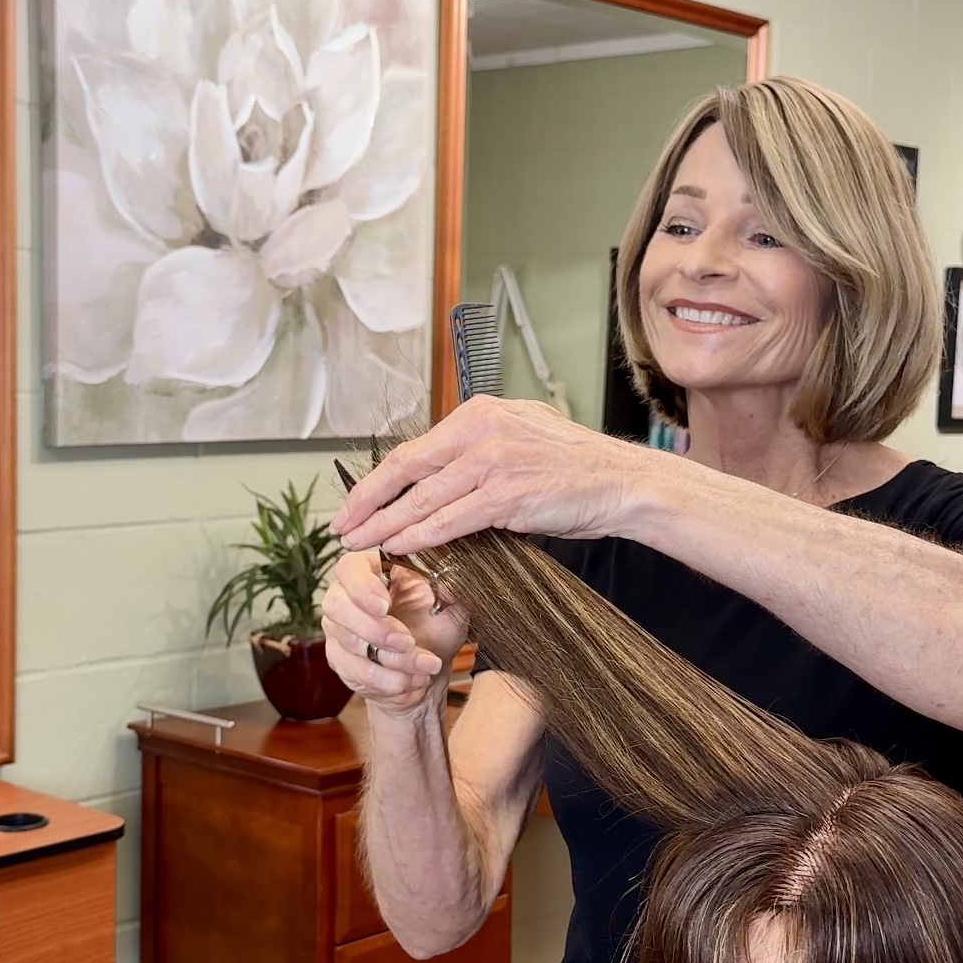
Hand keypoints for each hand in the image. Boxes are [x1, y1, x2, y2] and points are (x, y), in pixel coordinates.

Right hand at [321, 551, 468, 717]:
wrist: (428, 669)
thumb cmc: (436, 627)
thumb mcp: (451, 607)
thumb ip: (449, 591)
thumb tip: (448, 583)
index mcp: (373, 570)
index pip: (349, 568)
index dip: (362, 587)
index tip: (385, 606)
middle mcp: (347, 596)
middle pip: (337, 605)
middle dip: (375, 629)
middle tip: (407, 642)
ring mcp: (338, 629)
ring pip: (351, 643)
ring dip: (392, 660)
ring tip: (425, 666)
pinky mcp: (340, 659)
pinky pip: (356, 672)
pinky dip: (389, 680)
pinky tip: (413, 680)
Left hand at [331, 396, 660, 554]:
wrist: (621, 482)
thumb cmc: (573, 467)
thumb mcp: (519, 436)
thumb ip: (478, 448)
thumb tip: (439, 471)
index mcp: (478, 414)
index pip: (413, 451)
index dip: (377, 481)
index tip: (353, 504)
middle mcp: (480, 430)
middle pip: (406, 471)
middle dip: (367, 503)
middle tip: (341, 528)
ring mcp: (493, 461)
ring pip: (423, 499)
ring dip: (385, 526)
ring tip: (360, 545)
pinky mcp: (507, 494)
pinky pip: (451, 519)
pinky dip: (420, 536)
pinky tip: (399, 548)